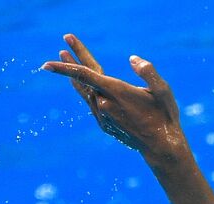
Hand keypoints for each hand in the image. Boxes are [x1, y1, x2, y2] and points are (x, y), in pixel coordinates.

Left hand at [42, 35, 185, 163]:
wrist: (161, 147)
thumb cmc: (164, 117)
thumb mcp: (163, 91)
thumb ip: (148, 72)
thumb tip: (132, 59)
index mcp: (116, 92)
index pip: (85, 75)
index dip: (66, 66)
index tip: (48, 62)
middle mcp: (105, 105)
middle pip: (84, 79)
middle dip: (72, 62)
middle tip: (62, 47)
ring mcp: (103, 117)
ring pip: (85, 92)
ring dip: (75, 76)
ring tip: (66, 59)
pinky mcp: (105, 125)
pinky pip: (90, 103)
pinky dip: (84, 90)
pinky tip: (83, 85)